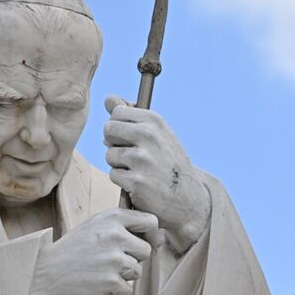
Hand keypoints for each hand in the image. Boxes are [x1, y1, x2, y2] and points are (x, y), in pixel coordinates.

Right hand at [31, 208, 155, 294]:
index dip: (151, 235)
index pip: (150, 221)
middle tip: (110, 262)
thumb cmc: (71, 252)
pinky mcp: (110, 281)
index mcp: (112, 217)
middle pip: (146, 250)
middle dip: (134, 259)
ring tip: (99, 273)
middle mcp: (115, 235)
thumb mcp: (94, 227)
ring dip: (123, 276)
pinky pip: (127, 289)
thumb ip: (121, 226)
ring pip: (137, 271)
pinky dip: (115, 292)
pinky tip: (96, 285)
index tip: (144, 244)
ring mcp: (113, 258)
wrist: (42, 276)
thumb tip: (156, 235)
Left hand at [104, 96, 210, 253]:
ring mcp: (142, 158)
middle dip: (114, 143)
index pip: (117, 112)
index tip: (130, 136)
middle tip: (132, 154)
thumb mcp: (157, 133)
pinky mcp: (135, 180)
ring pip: (109, 154)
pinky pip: (113, 174)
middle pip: (108, 130)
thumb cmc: (168, 162)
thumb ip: (131, 114)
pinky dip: (123, 180)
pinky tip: (138, 182)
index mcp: (154, 120)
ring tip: (139, 169)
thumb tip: (109, 98)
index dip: (119, 125)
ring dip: (119, 164)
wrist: (186, 196)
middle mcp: (148, 135)